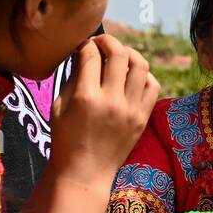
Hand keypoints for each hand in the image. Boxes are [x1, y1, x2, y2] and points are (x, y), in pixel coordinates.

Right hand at [50, 34, 161, 183]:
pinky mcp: (143, 117)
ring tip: (119, 56)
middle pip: (119, 54)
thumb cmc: (65, 139)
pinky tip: (132, 76)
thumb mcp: (59, 107)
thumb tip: (85, 53)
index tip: (84, 45)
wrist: (86, 172)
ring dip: (129, 53)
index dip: (86, 44)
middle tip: (101, 43)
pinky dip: (144, 75)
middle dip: (108, 41)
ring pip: (141, 65)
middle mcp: (112, 100)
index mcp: (86, 97)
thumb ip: (73, 78)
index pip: (91, 55)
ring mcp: (131, 109)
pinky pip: (153, 85)